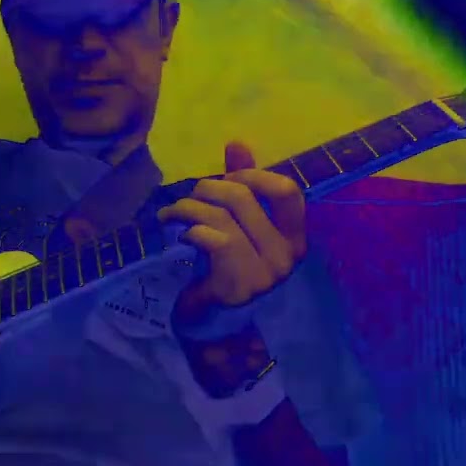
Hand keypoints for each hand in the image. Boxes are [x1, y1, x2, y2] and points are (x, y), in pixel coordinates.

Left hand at [158, 141, 306, 323]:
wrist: (215, 322)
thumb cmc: (228, 268)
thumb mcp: (238, 224)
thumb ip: (242, 186)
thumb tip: (237, 143)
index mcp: (294, 236)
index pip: (287, 191)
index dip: (254, 175)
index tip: (227, 177)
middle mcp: (286, 255)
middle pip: (244, 198)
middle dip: (208, 189)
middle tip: (190, 197)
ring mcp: (265, 273)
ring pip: (223, 217)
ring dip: (189, 208)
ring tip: (172, 214)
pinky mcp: (239, 284)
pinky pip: (214, 239)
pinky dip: (191, 229)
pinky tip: (180, 234)